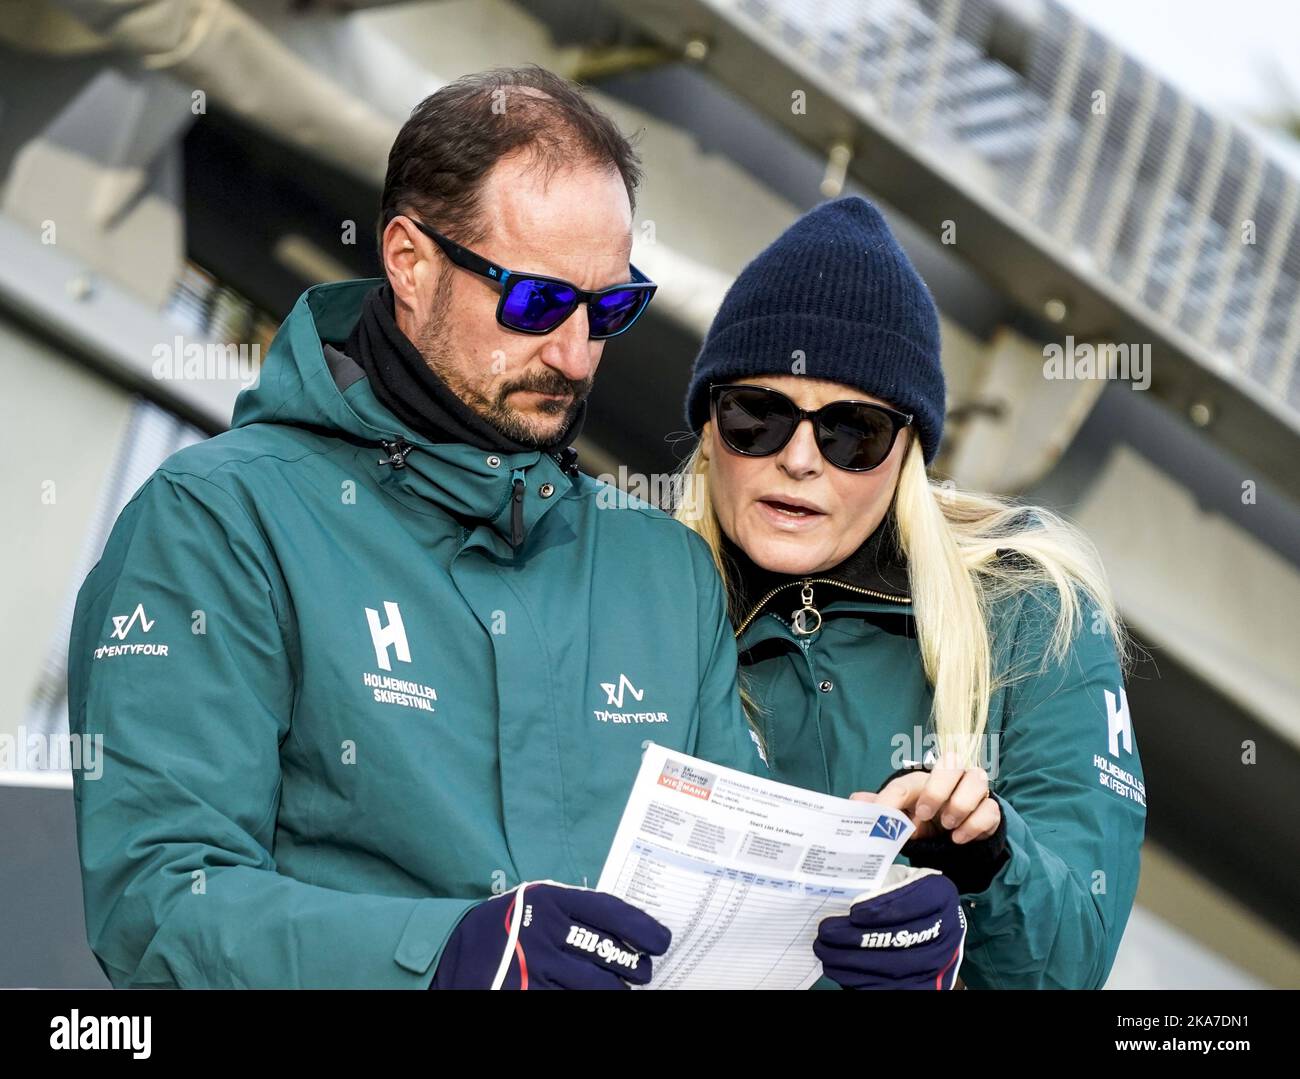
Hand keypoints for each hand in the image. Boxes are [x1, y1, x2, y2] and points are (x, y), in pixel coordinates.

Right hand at [431, 881, 670, 988]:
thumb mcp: (535, 905)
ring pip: (598, 988)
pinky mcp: (530, 995)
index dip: (642, 928)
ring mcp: (536, 969)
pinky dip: (588, 1001)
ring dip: (617, 991)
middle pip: (611, 955)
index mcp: (549, 901)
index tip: (661, 941)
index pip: (610, 912)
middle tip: (642, 972)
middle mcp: (545, 932)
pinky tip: (590, 997)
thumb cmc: (504, 927)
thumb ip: (573, 912)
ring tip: (620, 990)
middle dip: (636, 969)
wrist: (449, 955)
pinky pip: (573, 1003)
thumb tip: (627, 930)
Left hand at [814, 865, 966, 988]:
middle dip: (857, 937)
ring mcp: (937, 962)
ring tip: (824, 950)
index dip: (884, 908)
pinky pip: (889, 987)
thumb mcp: (900, 878)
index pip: (917, 901)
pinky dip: (859, 980)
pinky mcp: (924, 985)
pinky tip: (837, 969)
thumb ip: (881, 881)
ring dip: (852, 961)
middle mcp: (946, 930)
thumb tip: (843, 888)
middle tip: (825, 932)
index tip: (853, 912)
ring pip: (893, 967)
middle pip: (900, 938)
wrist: (933, 926)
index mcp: (940, 895)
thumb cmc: (907, 895)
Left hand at [852, 753, 1000, 844]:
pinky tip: (960, 838)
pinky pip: (990, 809)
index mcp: (921, 780)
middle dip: (938, 789)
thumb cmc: (924, 819)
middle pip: (952, 762)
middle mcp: (951, 777)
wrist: (956, 834)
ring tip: (947, 826)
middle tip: (926, 814)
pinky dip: (975, 824)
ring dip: (960, 804)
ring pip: (977, 780)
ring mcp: (973, 791)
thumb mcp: (901, 817)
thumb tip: (855, 801)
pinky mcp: (990, 810)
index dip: (890, 799)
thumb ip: (881, 808)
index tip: (882, 815)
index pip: (905, 784)